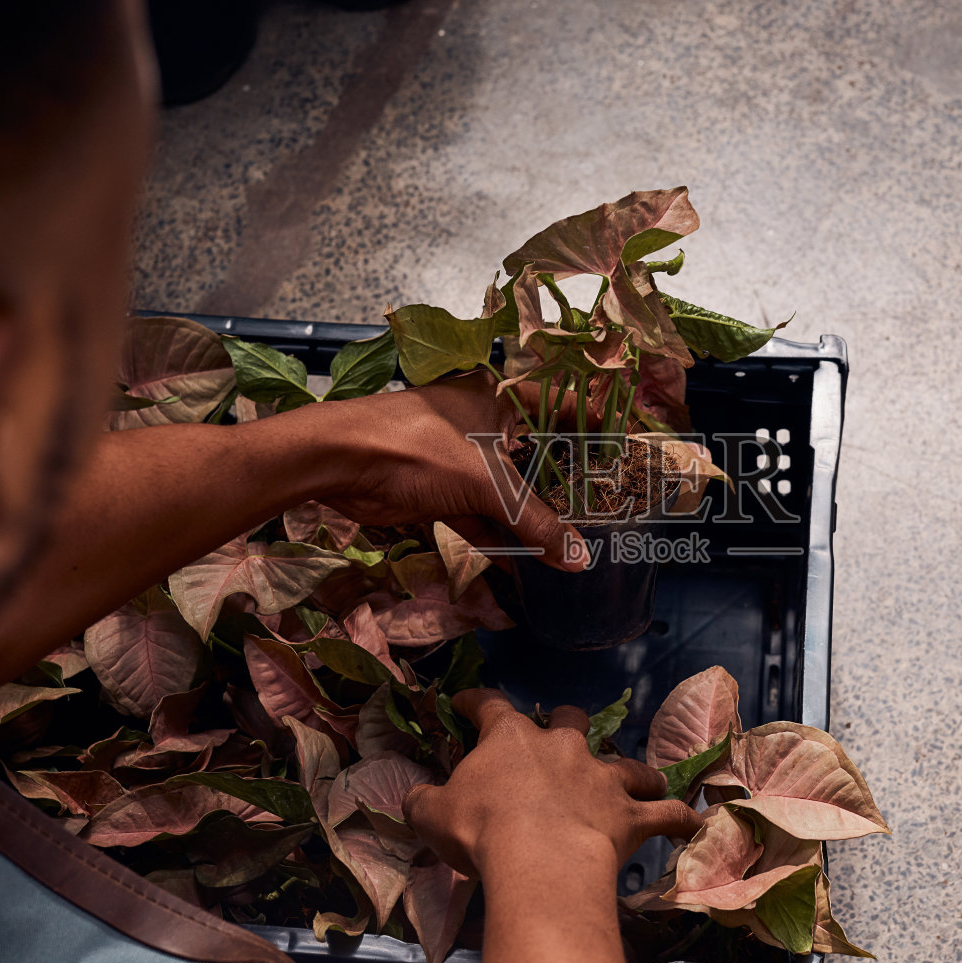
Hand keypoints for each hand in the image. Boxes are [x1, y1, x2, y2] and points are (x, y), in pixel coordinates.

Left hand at [309, 371, 584, 570]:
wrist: (338, 462)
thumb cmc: (417, 449)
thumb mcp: (485, 483)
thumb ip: (533, 521)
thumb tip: (577, 559)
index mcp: (498, 396)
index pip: (558, 403)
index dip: (590, 424)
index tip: (623, 450)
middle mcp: (482, 421)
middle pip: (534, 454)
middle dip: (564, 486)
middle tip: (606, 508)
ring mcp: (458, 458)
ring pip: (506, 491)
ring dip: (532, 520)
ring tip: (573, 545)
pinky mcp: (438, 491)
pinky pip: (480, 516)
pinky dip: (500, 539)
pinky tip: (528, 566)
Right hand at [403, 689, 701, 878]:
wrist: (539, 861)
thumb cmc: (481, 831)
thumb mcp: (432, 815)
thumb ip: (422, 800)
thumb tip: (413, 797)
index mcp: (510, 738)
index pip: (490, 705)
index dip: (476, 702)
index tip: (466, 702)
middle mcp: (562, 747)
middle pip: (569, 719)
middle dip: (565, 724)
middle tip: (558, 738)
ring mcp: (601, 777)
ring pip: (626, 762)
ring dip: (632, 771)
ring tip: (638, 779)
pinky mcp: (631, 813)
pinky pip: (665, 812)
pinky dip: (679, 818)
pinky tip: (691, 822)